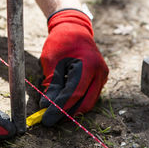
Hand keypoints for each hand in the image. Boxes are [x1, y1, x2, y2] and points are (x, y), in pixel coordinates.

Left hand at [39, 9, 108, 125]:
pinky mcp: (100, 79)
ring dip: (71, 108)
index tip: (46, 118)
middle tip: (49, 119)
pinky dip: (76, 101)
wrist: (74, 28)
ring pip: (88, 102)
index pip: (74, 93)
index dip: (60, 108)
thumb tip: (46, 106)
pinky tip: (62, 102)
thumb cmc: (61, 41)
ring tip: (53, 111)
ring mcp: (102, 76)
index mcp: (88, 64)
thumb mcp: (51, 61)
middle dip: (66, 113)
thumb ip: (51, 84)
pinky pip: (89, 95)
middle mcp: (100, 72)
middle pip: (85, 103)